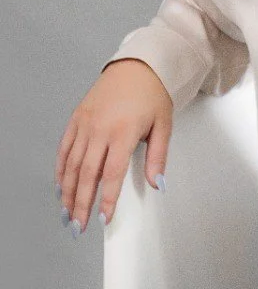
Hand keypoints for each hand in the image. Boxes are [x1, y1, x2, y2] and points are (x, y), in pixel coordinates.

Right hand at [54, 58, 173, 234]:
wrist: (139, 64)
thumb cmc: (153, 93)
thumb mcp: (164, 124)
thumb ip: (159, 156)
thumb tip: (157, 183)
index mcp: (125, 131)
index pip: (112, 173)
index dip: (106, 198)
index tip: (104, 217)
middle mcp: (101, 128)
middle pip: (88, 173)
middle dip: (82, 203)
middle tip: (79, 225)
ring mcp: (86, 122)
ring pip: (72, 164)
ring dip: (68, 191)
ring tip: (68, 213)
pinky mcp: (77, 117)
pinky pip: (65, 148)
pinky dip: (61, 169)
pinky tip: (61, 186)